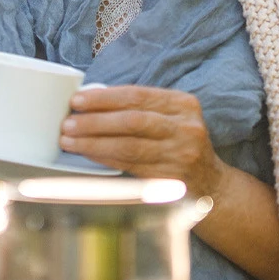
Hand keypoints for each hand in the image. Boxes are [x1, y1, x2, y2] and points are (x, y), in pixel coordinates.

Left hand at [60, 86, 222, 197]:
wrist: (211, 184)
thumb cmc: (179, 143)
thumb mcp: (171, 117)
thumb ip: (140, 107)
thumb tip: (91, 99)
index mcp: (183, 104)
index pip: (137, 95)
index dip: (104, 97)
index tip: (77, 100)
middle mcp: (185, 128)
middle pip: (132, 120)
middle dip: (94, 121)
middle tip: (67, 123)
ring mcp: (180, 155)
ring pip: (128, 146)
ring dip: (93, 143)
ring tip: (69, 140)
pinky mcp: (170, 179)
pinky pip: (130, 166)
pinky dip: (105, 159)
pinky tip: (88, 155)